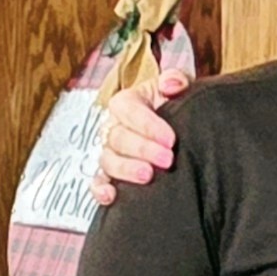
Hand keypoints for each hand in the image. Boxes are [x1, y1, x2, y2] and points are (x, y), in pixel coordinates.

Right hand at [90, 70, 191, 204]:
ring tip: (148, 176)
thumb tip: (170, 84)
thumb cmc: (175, 103)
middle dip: (143, 150)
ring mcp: (110, 151)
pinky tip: (111, 196)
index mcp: (126, 102)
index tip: (171, 139)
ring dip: (126, 169)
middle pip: (119, 137)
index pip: (128, 110)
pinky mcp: (110, 173)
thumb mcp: (179, 86)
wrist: (180, 127)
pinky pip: (97, 181)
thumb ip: (176, 79)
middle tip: (168, 160)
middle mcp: (113, 126)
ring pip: (108, 160)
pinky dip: (100, 189)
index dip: (148, 125)